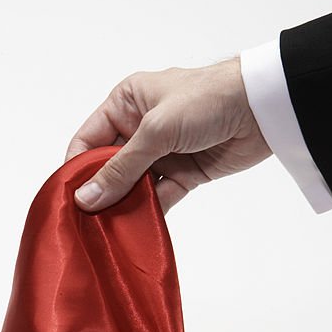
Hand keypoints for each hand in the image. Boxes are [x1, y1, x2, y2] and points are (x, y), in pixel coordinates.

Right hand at [65, 57, 270, 213]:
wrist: (262, 108)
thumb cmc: (207, 100)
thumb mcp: (155, 131)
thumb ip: (120, 168)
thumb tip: (86, 197)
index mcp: (127, 103)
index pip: (88, 139)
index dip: (77, 168)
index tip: (69, 199)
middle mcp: (140, 127)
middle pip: (109, 167)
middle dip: (100, 193)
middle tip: (87, 223)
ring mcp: (163, 152)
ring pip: (133, 186)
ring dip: (124, 206)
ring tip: (108, 232)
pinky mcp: (184, 174)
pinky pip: (159, 198)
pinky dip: (150, 213)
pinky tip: (137, 230)